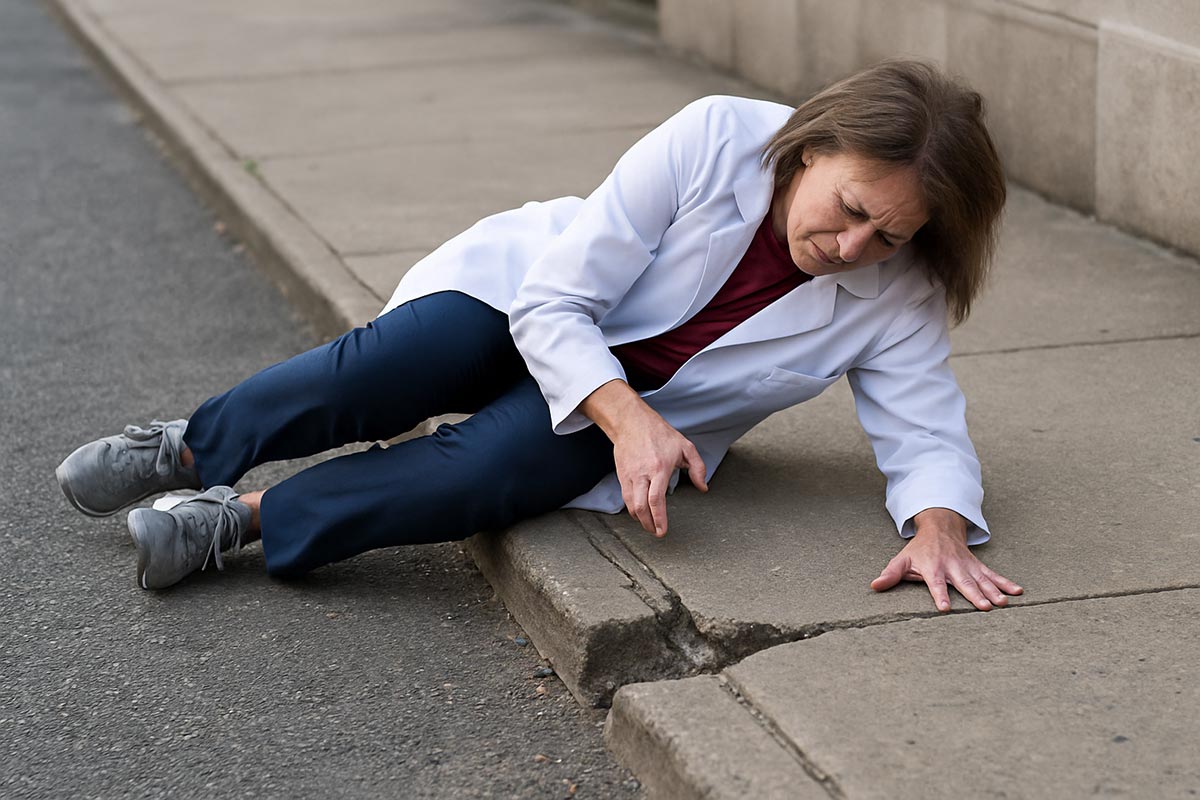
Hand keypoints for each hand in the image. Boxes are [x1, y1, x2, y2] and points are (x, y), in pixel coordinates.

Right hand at [580, 379, 707, 536]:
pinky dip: (633, 509)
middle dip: (648, 524)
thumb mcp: (685, 446)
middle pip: (640, 507)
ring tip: (649, 525)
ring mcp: (629, 476)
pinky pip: (625, 498)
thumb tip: (703, 487)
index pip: (656, 499)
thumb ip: (697, 468)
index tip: (662, 530)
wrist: (631, 422)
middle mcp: (641, 474)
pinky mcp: (621, 475)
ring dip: (640, 519)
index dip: (659, 518)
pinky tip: (641, 512)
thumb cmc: (659, 433)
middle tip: (656, 532)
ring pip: (630, 505)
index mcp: (659, 468)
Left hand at [870, 507, 1022, 611]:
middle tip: (985, 608)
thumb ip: (890, 574)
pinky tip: (1018, 592)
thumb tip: (874, 586)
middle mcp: (952, 567)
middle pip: (964, 583)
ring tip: (1003, 603)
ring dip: (993, 591)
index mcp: (933, 568)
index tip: (944, 608)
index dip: (939, 595)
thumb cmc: (919, 550)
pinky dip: (1006, 582)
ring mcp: (967, 566)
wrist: (939, 528)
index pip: (935, 584)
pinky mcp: (977, 565)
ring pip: (981, 580)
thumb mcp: (901, 560)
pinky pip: (993, 575)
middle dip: (975, 595)